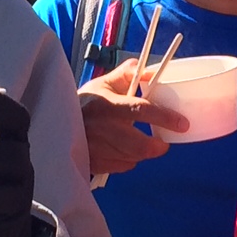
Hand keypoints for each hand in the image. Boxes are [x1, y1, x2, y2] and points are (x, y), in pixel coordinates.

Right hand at [77, 58, 187, 175]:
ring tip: (137, 142)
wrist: (54, 122)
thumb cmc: (86, 102)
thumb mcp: (103, 83)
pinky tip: (121, 150)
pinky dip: (127, 161)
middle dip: (156, 147)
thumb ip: (128, 75)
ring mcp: (95, 148)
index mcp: (106, 104)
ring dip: (140, 152)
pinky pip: (121, 166)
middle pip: (138, 145)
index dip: (164, 118)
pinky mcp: (92, 162)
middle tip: (162, 143)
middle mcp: (101, 127)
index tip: (182, 124)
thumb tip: (151, 70)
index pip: (140, 110)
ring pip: (132, 158)